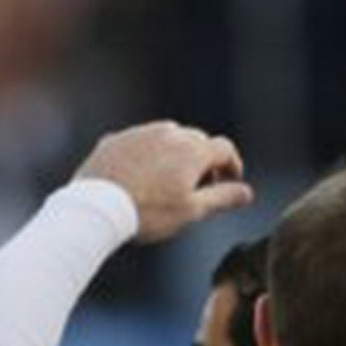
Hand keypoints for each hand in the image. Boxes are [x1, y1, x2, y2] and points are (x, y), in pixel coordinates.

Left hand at [75, 121, 251, 242]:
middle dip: (204, 160)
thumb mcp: (193, 211)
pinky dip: (149, 154)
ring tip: (169, 182)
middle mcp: (168, 133)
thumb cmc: (149, 212)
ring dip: (176, 154)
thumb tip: (247, 193)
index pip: (225, 148)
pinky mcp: (116, 139)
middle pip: (197, 140)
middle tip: (200, 187)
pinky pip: (141, 141)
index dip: (233, 166)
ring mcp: (140, 133)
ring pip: (168, 137)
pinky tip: (142, 178)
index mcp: (192, 150)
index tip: (230, 183)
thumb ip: (223, 198)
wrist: (98, 206)